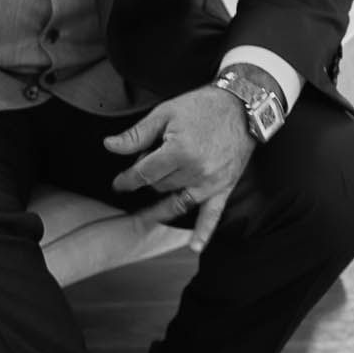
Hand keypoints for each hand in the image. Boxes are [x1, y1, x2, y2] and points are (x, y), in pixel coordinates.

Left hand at [103, 86, 253, 253]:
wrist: (243, 105)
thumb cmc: (203, 106)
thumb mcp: (165, 113)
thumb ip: (137, 134)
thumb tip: (110, 146)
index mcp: (178, 151)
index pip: (143, 174)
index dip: (127, 179)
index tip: (119, 184)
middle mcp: (195, 171)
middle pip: (159, 186)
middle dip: (150, 177)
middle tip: (151, 163)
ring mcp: (210, 182)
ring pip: (176, 201)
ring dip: (161, 204)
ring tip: (146, 214)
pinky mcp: (224, 187)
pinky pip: (212, 215)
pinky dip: (203, 233)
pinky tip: (194, 247)